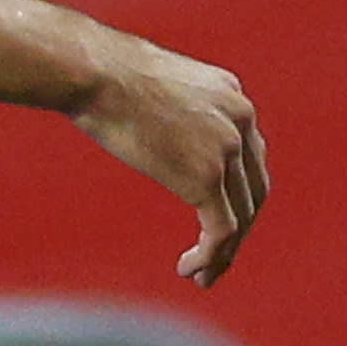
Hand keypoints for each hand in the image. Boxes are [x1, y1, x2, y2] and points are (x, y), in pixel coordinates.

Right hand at [69, 35, 265, 287]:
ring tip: (201, 274)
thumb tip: (151, 122)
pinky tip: (189, 270)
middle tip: (214, 254)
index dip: (237, 191)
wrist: (93, 71)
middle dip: (238, 227)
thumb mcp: (151, 81)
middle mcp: (240, 120)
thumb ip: (170, 107)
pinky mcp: (205, 178)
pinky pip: (222, 231)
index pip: (250, 155)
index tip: (216, 215)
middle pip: (253, 189)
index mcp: (231, 94)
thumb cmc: (100, 71)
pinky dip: (212, 257)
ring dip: (224, 253)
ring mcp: (226, 150)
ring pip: (242, 217)